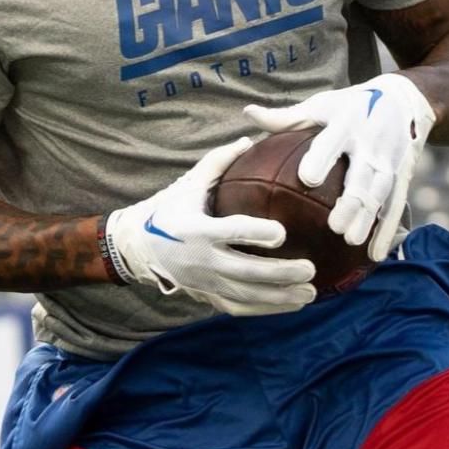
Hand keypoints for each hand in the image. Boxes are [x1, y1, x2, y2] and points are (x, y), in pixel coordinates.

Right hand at [103, 138, 316, 316]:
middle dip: (280, 274)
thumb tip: (249, 139)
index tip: (283, 233)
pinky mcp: (207, 296)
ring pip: (247, 295)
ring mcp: (204, 282)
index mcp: (197, 229)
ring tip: (310, 294)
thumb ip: (218, 162)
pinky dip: (267, 309)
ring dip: (280, 298)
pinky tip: (292, 305)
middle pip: (246, 271)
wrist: (138, 247)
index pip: (232, 232)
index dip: (258, 234)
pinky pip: (240, 307)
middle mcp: (201, 260)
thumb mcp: (189, 183)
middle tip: (309, 269)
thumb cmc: (168, 210)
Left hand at [244, 72, 436, 261]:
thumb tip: (247, 113)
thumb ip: (286, 117)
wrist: (404, 101)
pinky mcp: (402, 176)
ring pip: (380, 193)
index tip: (307, 178)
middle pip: (362, 174)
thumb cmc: (349, 106)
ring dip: (368, 218)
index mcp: (347, 122)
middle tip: (334, 226)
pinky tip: (374, 254)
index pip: (333, 141)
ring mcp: (390, 161)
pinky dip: (387, 230)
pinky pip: (396, 206)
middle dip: (352, 200)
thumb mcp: (320, 105)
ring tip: (350, 240)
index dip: (322, 158)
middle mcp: (372, 142)